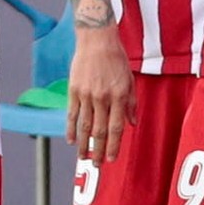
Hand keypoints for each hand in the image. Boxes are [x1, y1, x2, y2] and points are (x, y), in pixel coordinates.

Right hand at [66, 27, 136, 165]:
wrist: (97, 40)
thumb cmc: (117, 59)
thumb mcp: (130, 79)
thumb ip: (131, 103)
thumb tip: (132, 124)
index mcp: (119, 95)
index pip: (116, 127)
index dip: (114, 145)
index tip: (111, 159)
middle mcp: (103, 97)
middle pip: (99, 131)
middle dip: (98, 150)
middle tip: (96, 165)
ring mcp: (86, 94)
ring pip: (84, 126)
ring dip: (84, 145)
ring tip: (83, 158)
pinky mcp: (74, 90)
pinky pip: (72, 114)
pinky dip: (71, 129)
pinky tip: (71, 141)